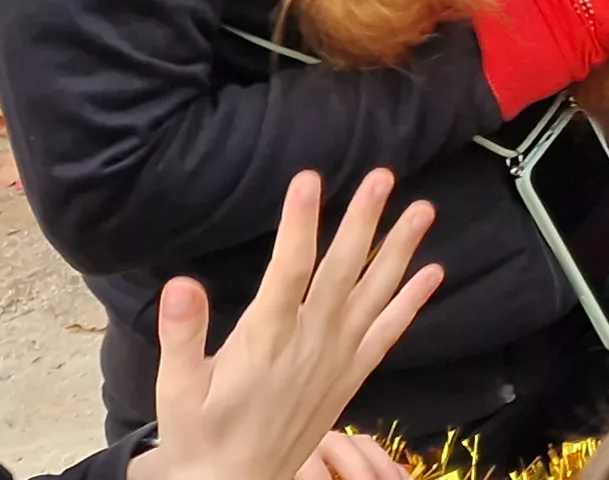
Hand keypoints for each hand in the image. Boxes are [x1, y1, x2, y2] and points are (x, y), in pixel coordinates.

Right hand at [127, 170, 442, 479]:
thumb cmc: (201, 433)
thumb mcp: (176, 388)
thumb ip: (181, 335)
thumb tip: (181, 285)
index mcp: (266, 339)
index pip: (287, 270)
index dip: (300, 223)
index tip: (308, 179)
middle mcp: (310, 343)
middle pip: (342, 270)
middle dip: (364, 220)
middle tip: (383, 176)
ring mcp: (337, 358)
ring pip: (375, 294)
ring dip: (400, 250)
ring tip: (423, 209)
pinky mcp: (350, 374)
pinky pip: (388, 333)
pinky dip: (412, 303)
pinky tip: (432, 273)